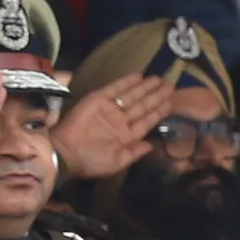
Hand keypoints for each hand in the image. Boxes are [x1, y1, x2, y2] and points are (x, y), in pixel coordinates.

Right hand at [52, 74, 174, 181]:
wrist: (67, 152)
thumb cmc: (91, 161)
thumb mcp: (117, 162)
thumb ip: (134, 152)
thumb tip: (152, 145)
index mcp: (126, 136)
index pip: (147, 121)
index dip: (159, 111)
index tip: (172, 102)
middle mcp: (120, 121)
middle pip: (143, 106)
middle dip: (156, 96)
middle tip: (171, 85)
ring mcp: (110, 109)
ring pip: (132, 96)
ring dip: (146, 88)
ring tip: (159, 79)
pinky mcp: (98, 100)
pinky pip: (115, 88)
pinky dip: (127, 82)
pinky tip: (139, 76)